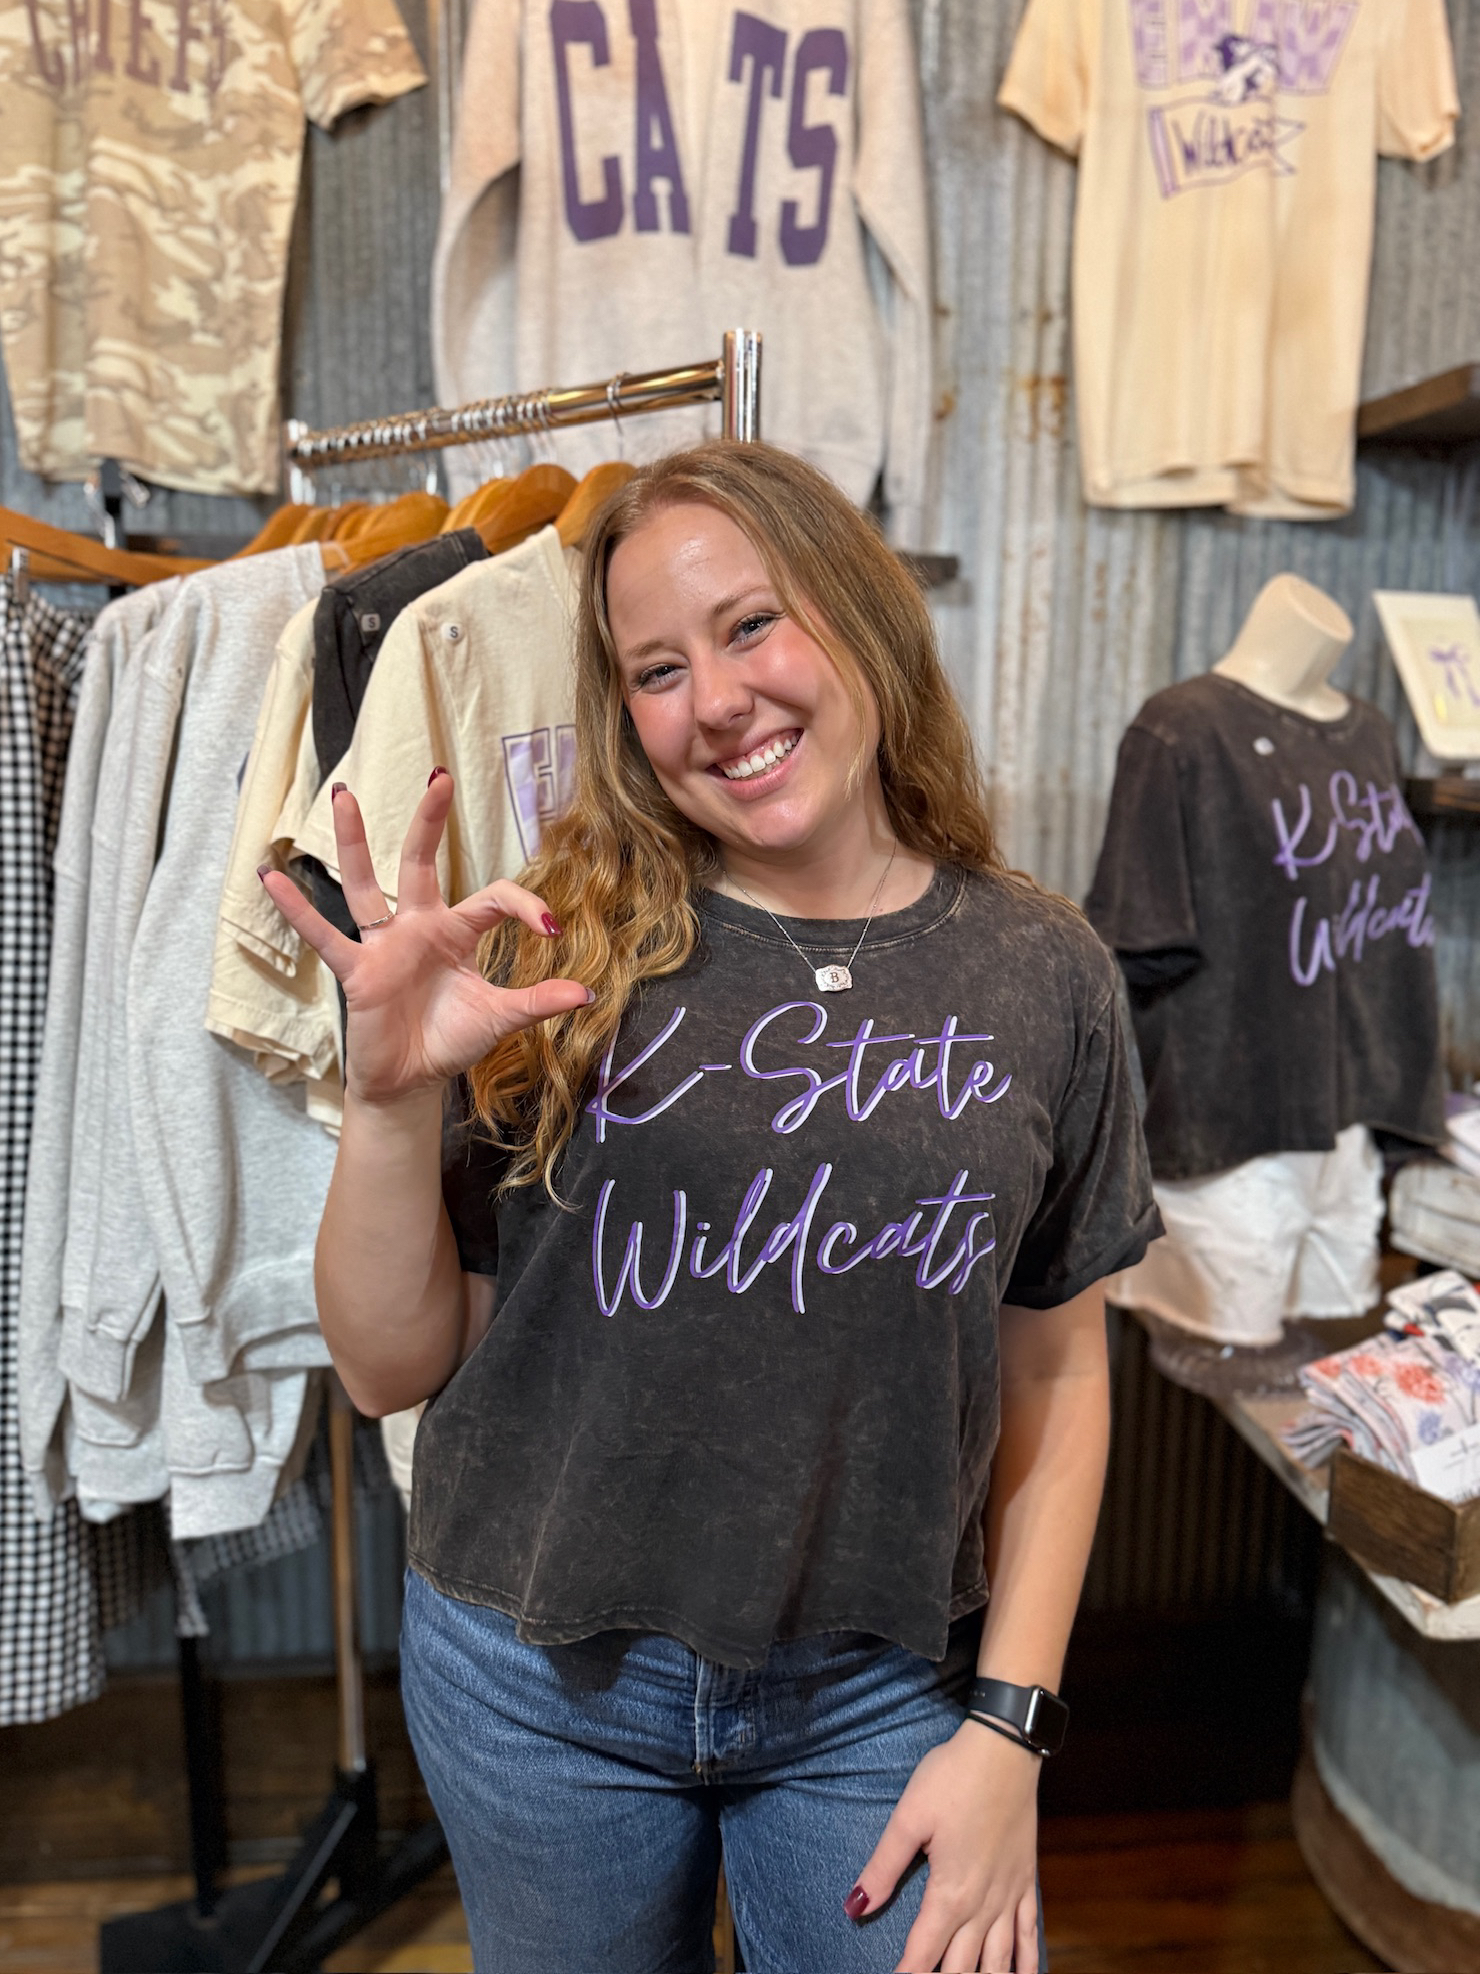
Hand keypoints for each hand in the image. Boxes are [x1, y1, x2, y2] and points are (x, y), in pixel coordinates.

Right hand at [259, 771, 590, 1105]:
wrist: (412, 1083)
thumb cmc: (450, 1040)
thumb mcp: (500, 1018)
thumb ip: (537, 1002)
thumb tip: (587, 993)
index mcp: (457, 933)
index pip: (493, 900)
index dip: (525, 908)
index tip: (553, 929)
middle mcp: (418, 927)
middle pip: (421, 862)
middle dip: (429, 820)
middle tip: (440, 776)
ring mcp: (384, 945)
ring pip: (366, 883)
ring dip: (356, 841)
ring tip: (344, 795)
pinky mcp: (358, 971)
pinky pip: (324, 936)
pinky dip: (298, 911)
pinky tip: (270, 879)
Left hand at [851, 1723, 1040, 1971]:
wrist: (1005, 1749)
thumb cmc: (953, 1777)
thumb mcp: (909, 1818)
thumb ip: (883, 1868)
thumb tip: (854, 1906)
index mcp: (951, 1893)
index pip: (923, 1953)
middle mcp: (983, 1904)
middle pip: (963, 1966)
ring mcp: (1008, 1895)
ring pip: (1000, 1960)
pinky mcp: (1026, 1880)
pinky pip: (1030, 1933)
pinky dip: (1026, 1961)